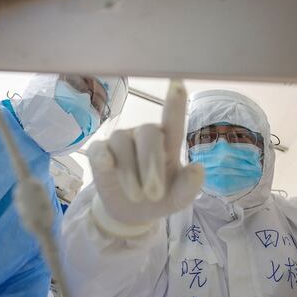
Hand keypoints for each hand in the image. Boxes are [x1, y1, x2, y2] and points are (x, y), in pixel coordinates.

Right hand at [88, 80, 204, 236]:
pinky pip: (100, 149)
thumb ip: (189, 186)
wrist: (131, 213)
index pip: (173, 120)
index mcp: (168, 142)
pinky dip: (104, 157)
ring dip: (130, 172)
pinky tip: (107, 166)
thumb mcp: (178, 199)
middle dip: (151, 164)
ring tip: (137, 196)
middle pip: (148, 133)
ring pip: (123, 143)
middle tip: (154, 194)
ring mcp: (121, 141)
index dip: (175, 103)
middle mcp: (144, 135)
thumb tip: (198, 169)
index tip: (178, 83)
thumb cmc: (159, 197)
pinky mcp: (99, 152)